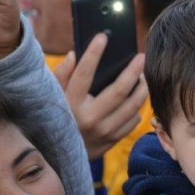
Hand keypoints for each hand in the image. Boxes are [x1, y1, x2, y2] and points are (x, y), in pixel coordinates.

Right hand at [55, 33, 148, 159]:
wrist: (58, 157)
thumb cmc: (55, 117)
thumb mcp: (51, 96)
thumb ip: (60, 75)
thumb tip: (74, 55)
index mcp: (70, 104)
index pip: (83, 75)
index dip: (93, 54)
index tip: (102, 37)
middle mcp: (87, 119)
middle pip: (118, 92)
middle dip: (132, 72)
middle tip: (141, 57)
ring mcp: (102, 133)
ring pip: (131, 107)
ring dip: (141, 90)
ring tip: (143, 77)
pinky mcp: (111, 141)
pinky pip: (132, 122)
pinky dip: (136, 109)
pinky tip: (136, 98)